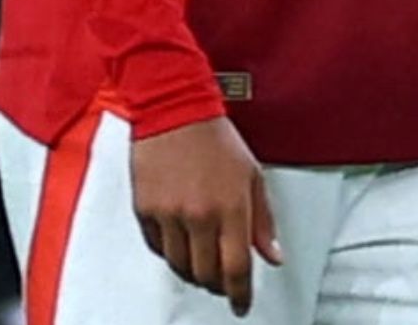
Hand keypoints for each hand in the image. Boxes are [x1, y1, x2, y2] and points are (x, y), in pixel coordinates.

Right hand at [131, 117, 280, 315]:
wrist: (175, 112)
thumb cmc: (216, 140)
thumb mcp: (252, 177)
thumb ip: (263, 221)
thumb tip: (272, 254)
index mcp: (231, 207)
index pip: (236, 267)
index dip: (240, 293)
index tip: (242, 305)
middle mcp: (198, 216)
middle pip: (206, 274)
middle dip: (217, 285)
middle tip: (224, 283)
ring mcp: (168, 215)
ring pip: (180, 266)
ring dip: (194, 273)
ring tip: (204, 264)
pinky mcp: (144, 211)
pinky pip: (157, 248)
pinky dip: (172, 253)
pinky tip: (182, 244)